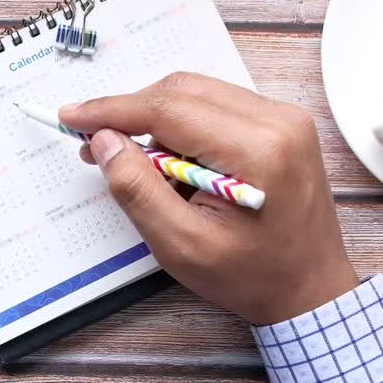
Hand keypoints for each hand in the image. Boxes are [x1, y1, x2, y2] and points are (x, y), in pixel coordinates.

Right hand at [61, 73, 357, 324]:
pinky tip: (171, 161)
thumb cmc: (252, 277)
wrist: (310, 292)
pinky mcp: (283, 125)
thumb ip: (138, 190)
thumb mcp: (182, 246)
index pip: (169, 109)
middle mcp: (279, 121)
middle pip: (183, 91)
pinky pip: (218, 106)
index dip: (112, 110)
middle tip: (95, 145)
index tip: (72, 116)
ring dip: (157, 120)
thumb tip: (104, 142)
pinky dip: (184, 126)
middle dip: (131, 113)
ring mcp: (286, 119)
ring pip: (198, 94)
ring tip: (135, 161)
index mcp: (259, 150)